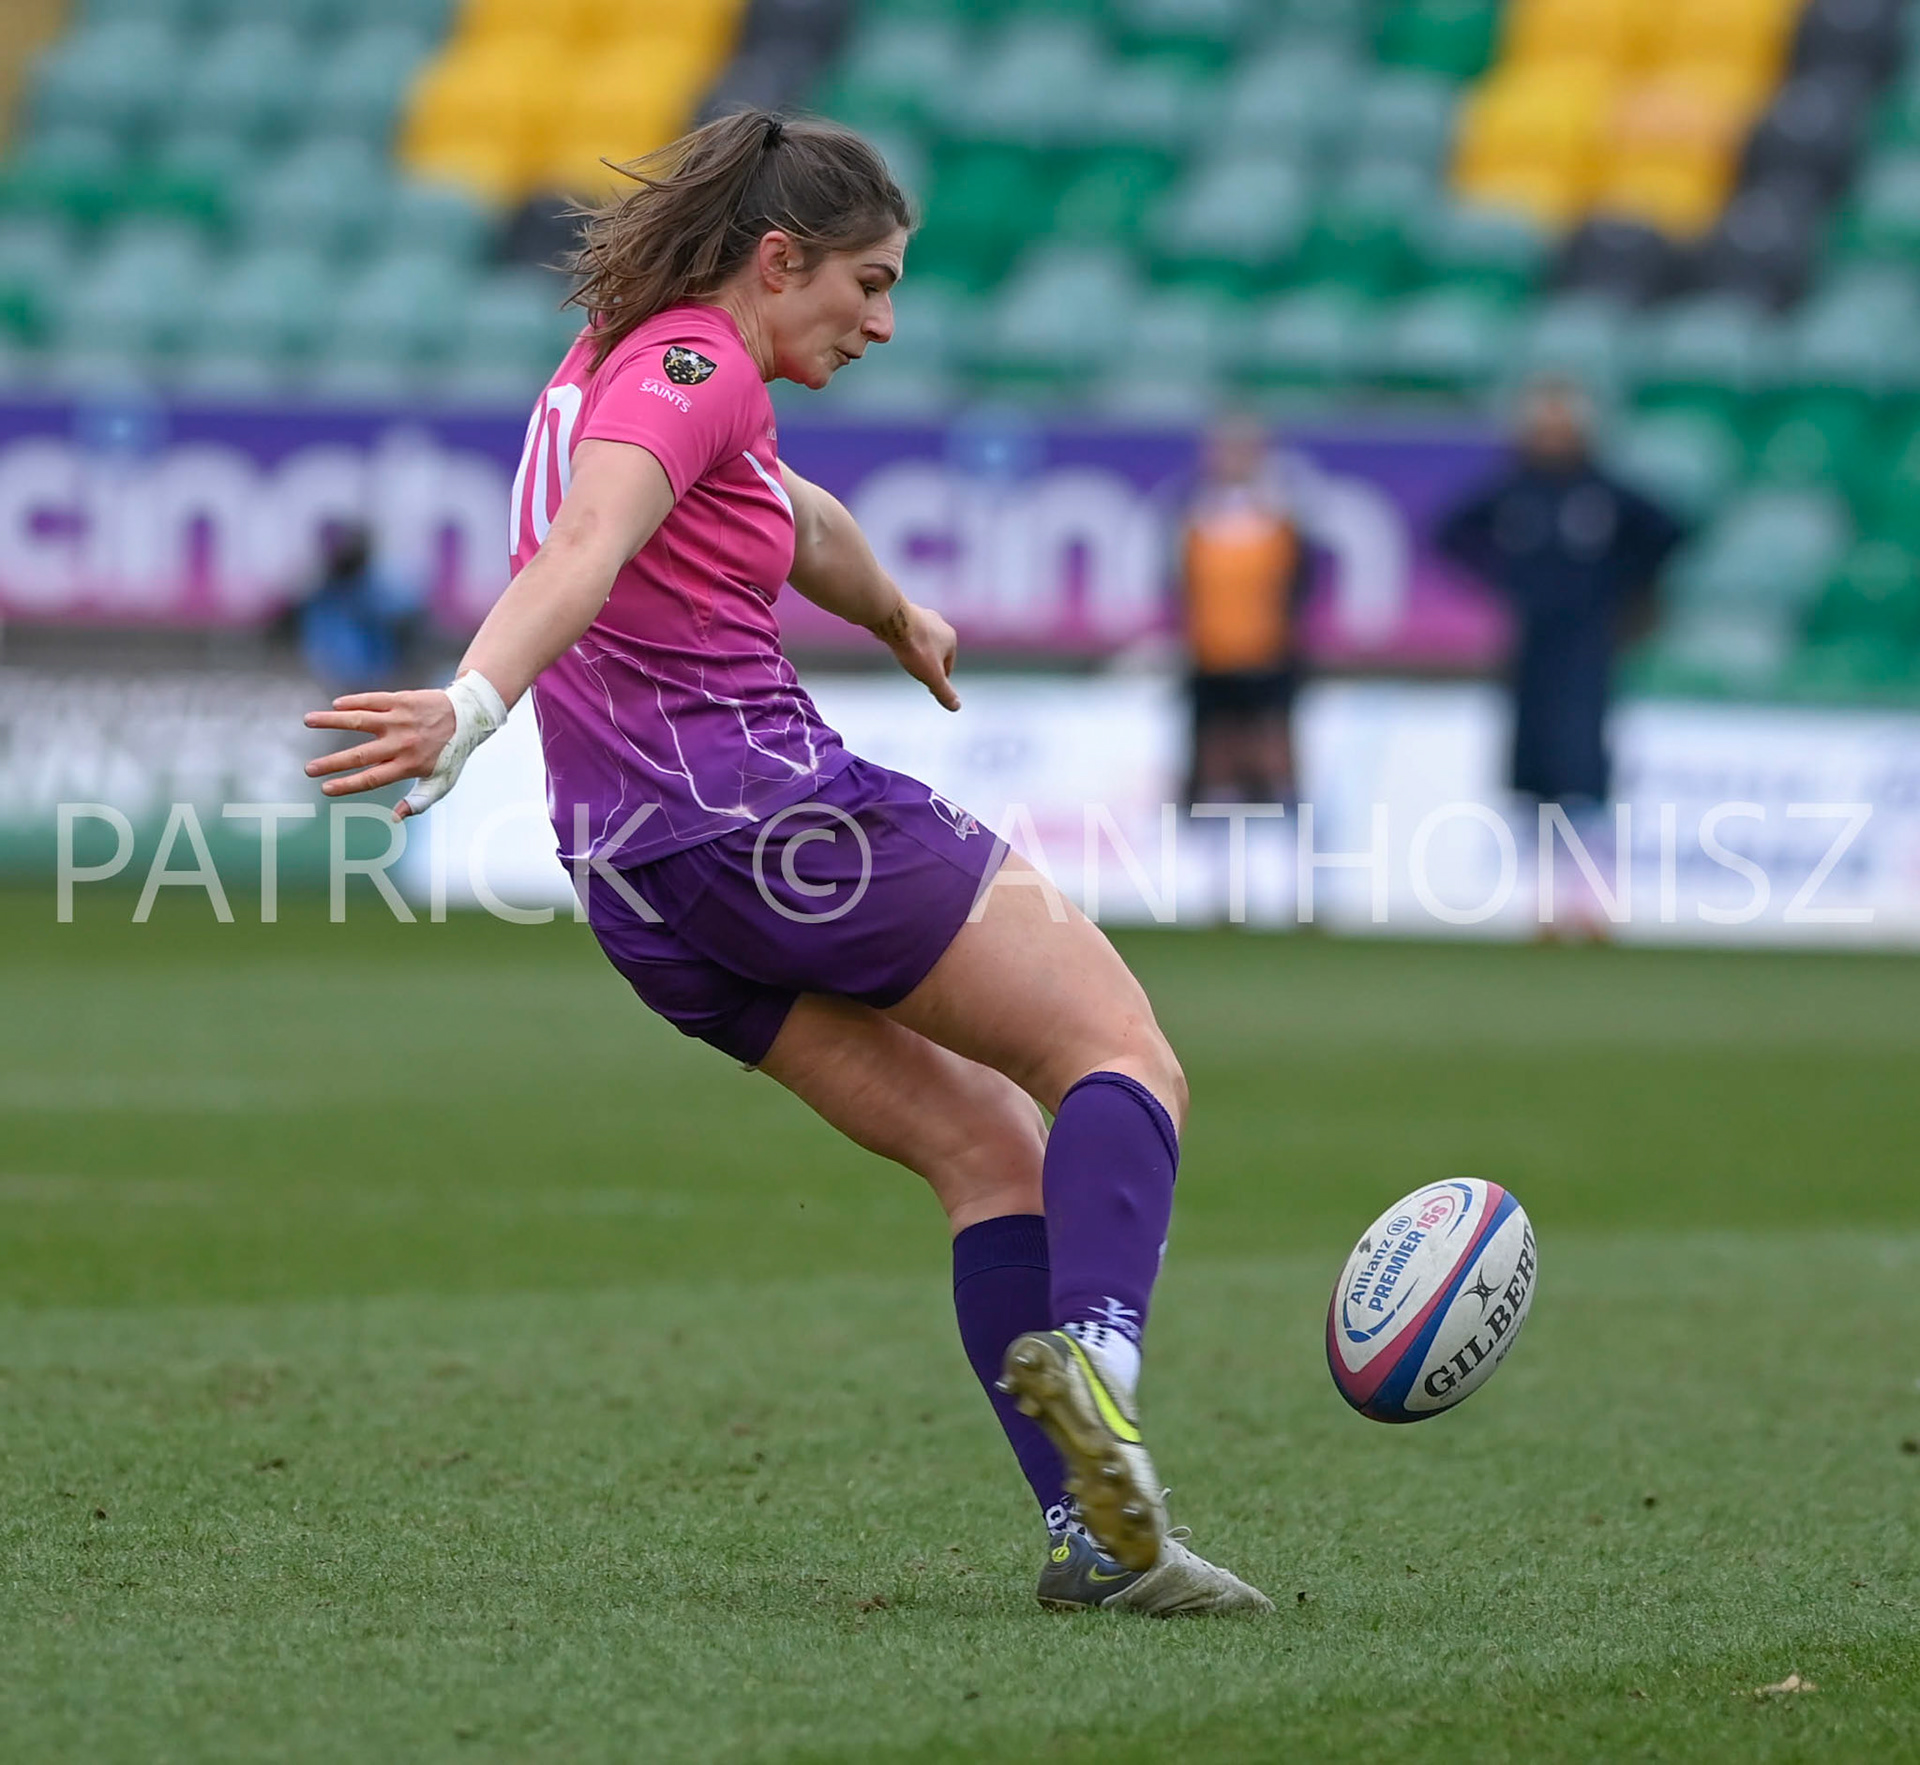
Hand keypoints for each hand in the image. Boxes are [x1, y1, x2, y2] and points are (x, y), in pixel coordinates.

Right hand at [304, 690, 455, 818]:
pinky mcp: (401, 700)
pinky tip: (336, 705)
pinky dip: (354, 701)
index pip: (372, 779)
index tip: (326, 789)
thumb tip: (395, 818)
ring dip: (332, 720)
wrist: (468, 716)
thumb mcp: (441, 782)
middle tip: (309, 769)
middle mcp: (401, 743)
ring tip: (308, 720)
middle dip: (332, 762)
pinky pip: (373, 700)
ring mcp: (399, 720)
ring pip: (359, 720)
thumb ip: (419, 802)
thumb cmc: (451, 753)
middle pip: (360, 755)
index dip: (347, 785)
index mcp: (408, 765)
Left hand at [869, 600, 960, 711]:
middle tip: (915, 671)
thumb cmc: (914, 647)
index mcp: (950, 638)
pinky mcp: (904, 609)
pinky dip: (902, 637)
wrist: (892, 619)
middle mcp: (939, 623)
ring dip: (915, 648)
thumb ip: (943, 692)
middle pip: (935, 650)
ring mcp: (922, 614)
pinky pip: (905, 629)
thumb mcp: (931, 675)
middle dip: (927, 661)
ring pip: (920, 638)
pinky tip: (892, 642)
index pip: (948, 665)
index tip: (928, 686)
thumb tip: (956, 707)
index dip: (938, 678)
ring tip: (904, 656)